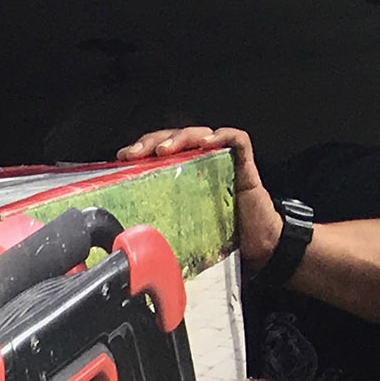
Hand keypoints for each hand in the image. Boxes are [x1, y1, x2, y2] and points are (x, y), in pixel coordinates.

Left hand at [119, 124, 276, 267]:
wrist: (257, 246)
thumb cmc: (219, 237)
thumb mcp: (179, 230)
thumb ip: (159, 226)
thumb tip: (126, 241)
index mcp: (182, 174)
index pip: (159, 150)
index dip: (141, 149)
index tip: (122, 158)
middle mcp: (200, 162)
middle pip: (174, 138)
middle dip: (152, 140)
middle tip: (137, 153)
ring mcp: (223, 160)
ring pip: (200, 134)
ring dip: (180, 137)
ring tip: (164, 150)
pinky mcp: (245, 164)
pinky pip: (237, 139)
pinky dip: (222, 136)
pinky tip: (207, 142)